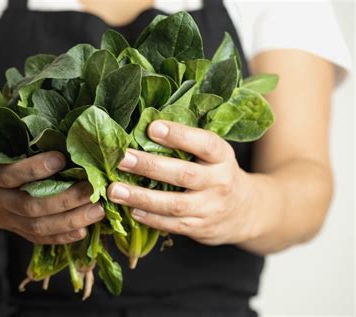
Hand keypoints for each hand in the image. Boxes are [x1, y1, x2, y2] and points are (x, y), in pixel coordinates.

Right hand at [0, 141, 104, 245]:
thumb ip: (10, 135)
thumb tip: (49, 107)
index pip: (9, 174)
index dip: (34, 168)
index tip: (61, 158)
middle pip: (31, 205)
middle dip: (65, 198)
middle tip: (93, 187)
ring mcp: (4, 217)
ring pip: (37, 225)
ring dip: (70, 220)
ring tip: (98, 209)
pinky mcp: (11, 228)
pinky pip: (36, 237)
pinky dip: (60, 237)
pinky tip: (83, 231)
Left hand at [107, 120, 259, 245]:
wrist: (245, 211)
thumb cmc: (216, 173)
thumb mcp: (213, 154)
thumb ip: (187, 142)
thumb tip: (144, 123)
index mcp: (222, 157)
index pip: (204, 144)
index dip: (179, 135)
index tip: (152, 127)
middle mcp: (220, 182)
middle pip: (185, 174)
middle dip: (150, 166)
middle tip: (121, 158)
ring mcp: (210, 208)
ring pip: (175, 204)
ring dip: (142, 197)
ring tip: (114, 190)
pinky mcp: (200, 228)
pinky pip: (172, 225)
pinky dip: (150, 218)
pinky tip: (130, 210)